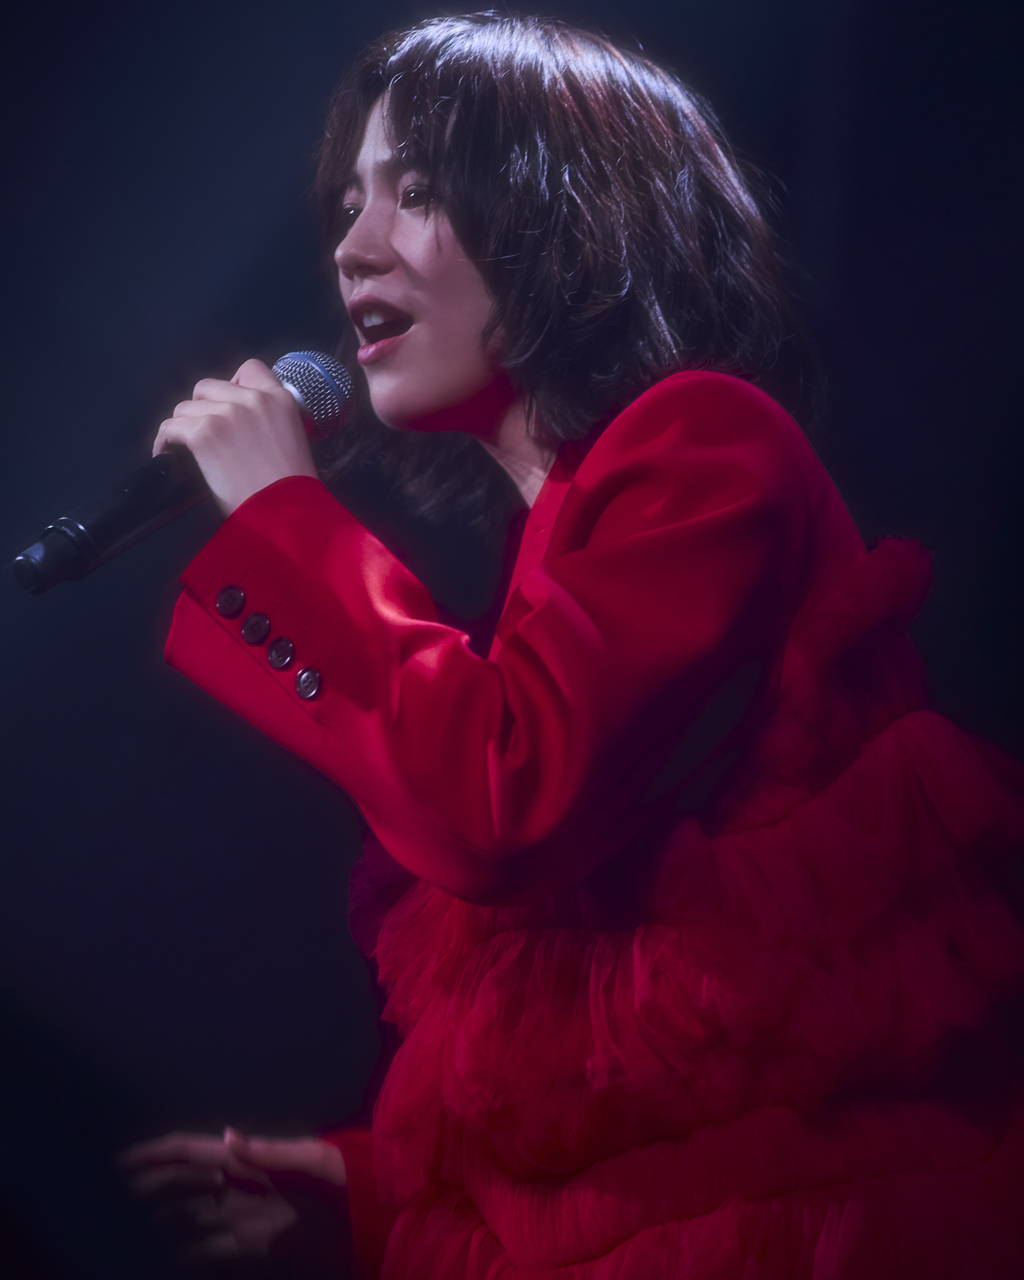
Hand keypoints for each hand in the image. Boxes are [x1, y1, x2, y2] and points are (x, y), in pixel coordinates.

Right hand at [119, 1127, 349, 1276]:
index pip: (194, 1153)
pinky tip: (169, 1259)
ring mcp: (248, 1215)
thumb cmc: (348, 1173)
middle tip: (108, 1198)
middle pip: (185, 1187)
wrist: (377, 1209)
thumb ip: (269, 1151)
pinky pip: (215, 1250)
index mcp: (251, 1160)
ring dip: (164, 1223)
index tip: (120, 1159)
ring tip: (127, 1230)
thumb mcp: (313, 1156)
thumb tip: (227, 1133)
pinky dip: (191, 1254)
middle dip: (150, 1189)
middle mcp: (242, 1186)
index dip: (157, 1154)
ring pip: (193, 1219)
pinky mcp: (259, 1244)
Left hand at [151, 358, 317, 515]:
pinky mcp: (202, 433)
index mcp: (279, 398)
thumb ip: (269, 418)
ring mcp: (224, 414)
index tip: (228, 407)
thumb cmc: (294, 486)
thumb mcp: (293, 437)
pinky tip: (165, 453)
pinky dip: (164, 441)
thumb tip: (240, 422)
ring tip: (185, 447)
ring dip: (184, 426)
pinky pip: (170, 428)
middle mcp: (251, 398)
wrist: (285, 510)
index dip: (233, 386)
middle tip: (205, 432)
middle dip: (203, 407)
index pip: (249, 369)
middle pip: (207, 387)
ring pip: (185, 408)